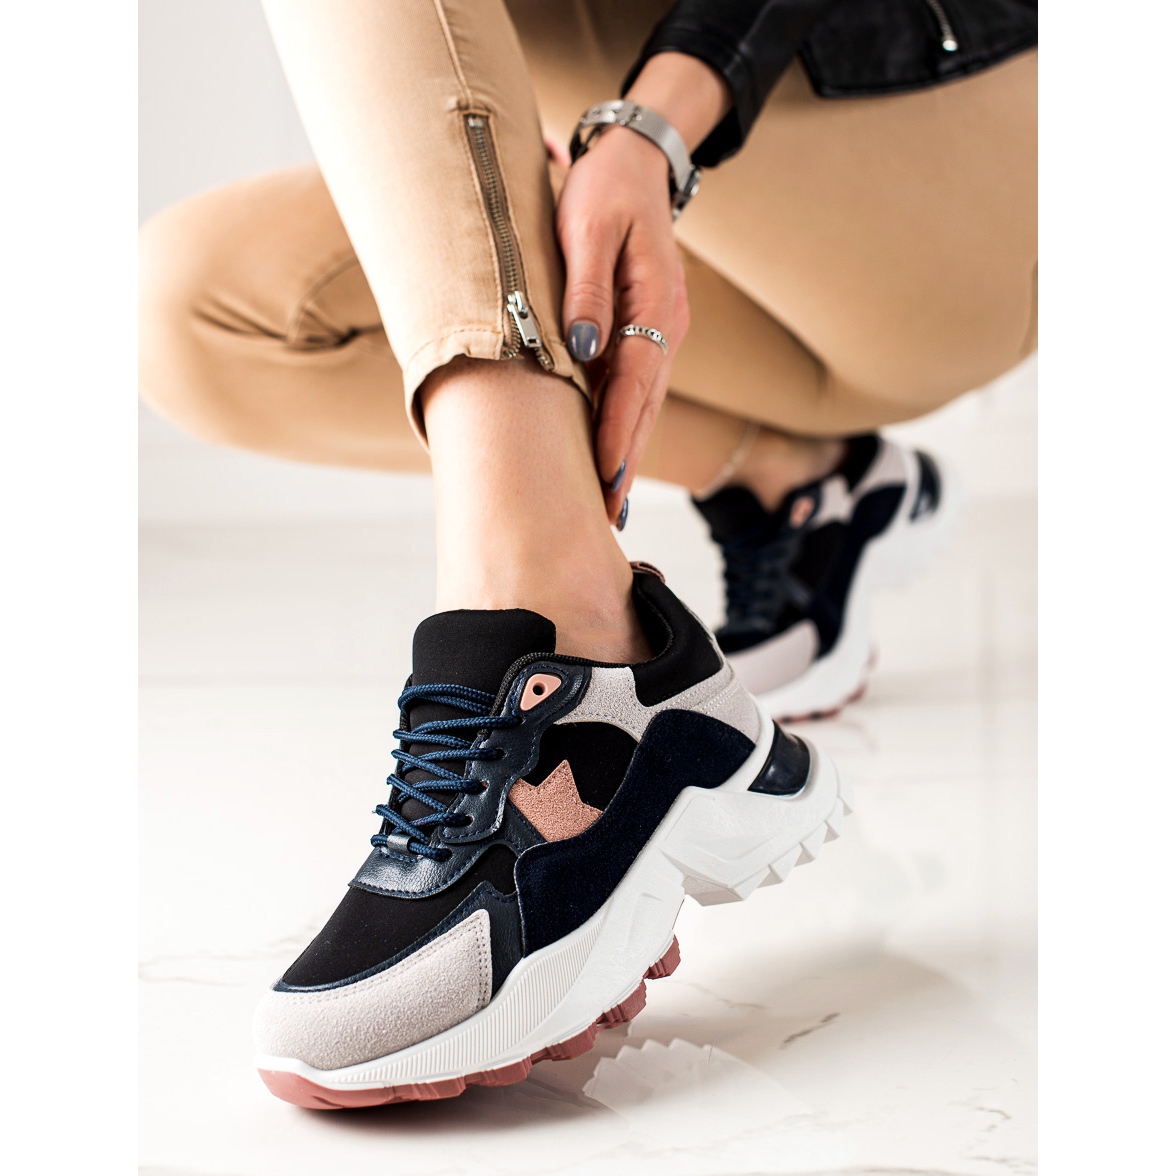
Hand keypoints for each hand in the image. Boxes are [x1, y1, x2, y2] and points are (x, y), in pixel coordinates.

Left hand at [557, 127, 688, 523]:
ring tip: (610, 501)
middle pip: (645, 404)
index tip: (605, 475)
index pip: (634, 380)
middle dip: (625, 459)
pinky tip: (613, 454)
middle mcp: (667, 324)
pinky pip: (638, 387)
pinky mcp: (649, 331)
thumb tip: (583, 350)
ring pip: (644, 402)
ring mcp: (662, 329)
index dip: (618, 431)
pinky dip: (625, 424)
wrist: (636, 163)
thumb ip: (587, 291)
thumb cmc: (605, 190)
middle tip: (608, 513)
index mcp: (656, 301)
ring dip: (627, 450)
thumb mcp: (587, 229)